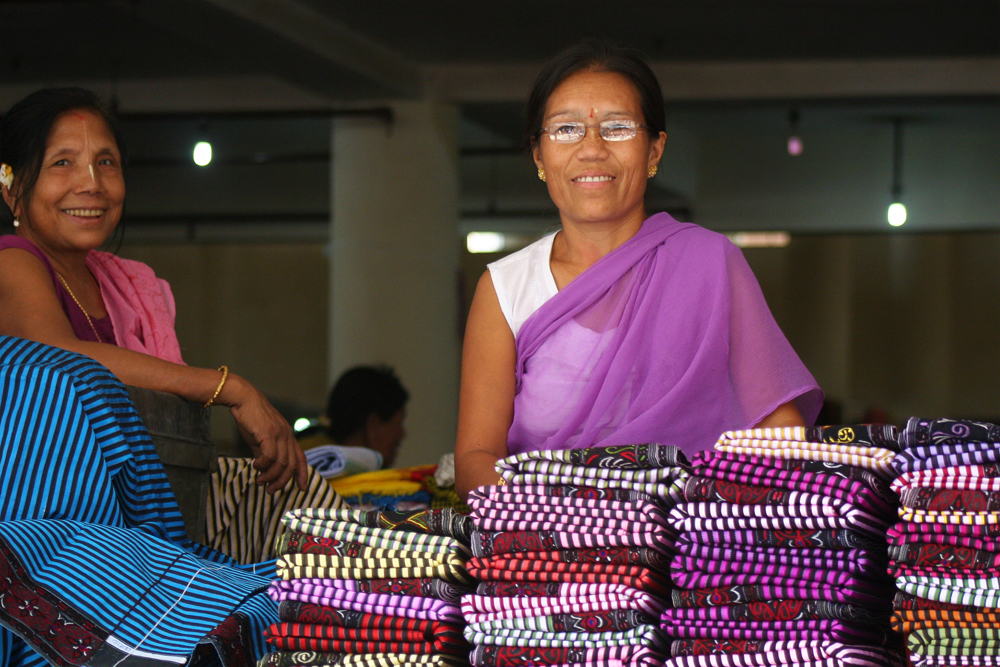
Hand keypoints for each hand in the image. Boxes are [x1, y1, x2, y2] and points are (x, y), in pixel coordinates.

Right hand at [222, 374, 308, 493]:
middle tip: (271, 490)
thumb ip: (264, 452)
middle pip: (292, 464)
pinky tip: (255, 466)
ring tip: (260, 481)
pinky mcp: (269, 433)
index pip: (301, 457)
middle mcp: (287, 435)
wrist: (243, 398)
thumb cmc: (250, 417)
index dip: (303, 473)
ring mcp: (280, 434)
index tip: (302, 487)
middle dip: (283, 481)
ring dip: (270, 476)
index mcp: (288, 436)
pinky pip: (270, 456)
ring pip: (282, 463)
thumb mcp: (260, 438)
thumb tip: (264, 469)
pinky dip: (263, 465)